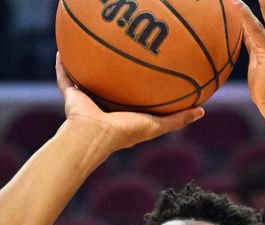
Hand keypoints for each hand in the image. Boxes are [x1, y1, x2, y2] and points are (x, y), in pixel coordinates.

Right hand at [55, 53, 203, 152]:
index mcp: (121, 116)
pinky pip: (65, 78)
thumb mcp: (158, 124)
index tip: (144, 75)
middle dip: (111, 76)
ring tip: (88, 50)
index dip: (136, 89)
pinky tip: (63, 51)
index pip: (131, 101)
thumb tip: (202, 111)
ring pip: (85, 82)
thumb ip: (178, 119)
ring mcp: (86, 103)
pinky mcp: (71, 98)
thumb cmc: (126, 132)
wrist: (96, 134)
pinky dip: (62, 67)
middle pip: (107, 89)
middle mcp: (103, 109)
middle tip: (119, 58)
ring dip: (85, 69)